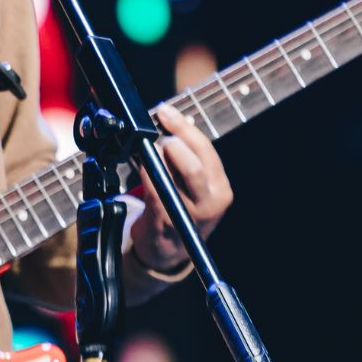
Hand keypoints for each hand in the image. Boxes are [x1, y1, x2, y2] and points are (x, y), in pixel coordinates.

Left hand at [131, 105, 234, 273]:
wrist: (168, 250)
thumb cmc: (180, 207)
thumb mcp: (196, 184)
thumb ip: (188, 156)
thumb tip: (169, 119)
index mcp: (220, 188)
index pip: (206, 150)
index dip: (183, 127)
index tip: (165, 111)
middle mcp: (210, 204)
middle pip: (193, 166)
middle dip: (172, 143)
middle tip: (157, 135)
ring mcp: (187, 217)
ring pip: (171, 180)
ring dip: (155, 159)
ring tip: (147, 150)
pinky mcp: (164, 225)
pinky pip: (153, 195)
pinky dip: (145, 176)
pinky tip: (140, 166)